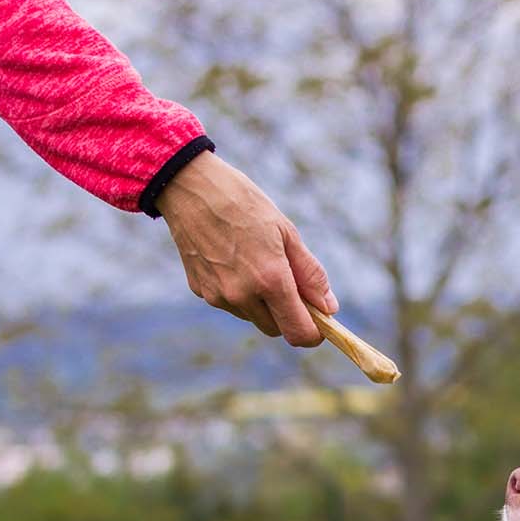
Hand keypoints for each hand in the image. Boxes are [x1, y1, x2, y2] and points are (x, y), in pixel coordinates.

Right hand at [155, 151, 335, 346]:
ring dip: (263, 303)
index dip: (313, 332)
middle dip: (288, 314)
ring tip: (256, 261)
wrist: (190, 187)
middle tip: (289, 282)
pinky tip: (233, 261)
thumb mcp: (287, 233)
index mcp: (270, 280)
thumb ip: (310, 274)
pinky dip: (240, 293)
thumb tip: (329, 307)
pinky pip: (230, 304)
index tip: (319, 320)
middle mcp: (242, 295)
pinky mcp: (201, 291)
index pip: (298, 332)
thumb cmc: (244, 204)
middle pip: (276, 329)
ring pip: (253, 317)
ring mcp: (218, 296)